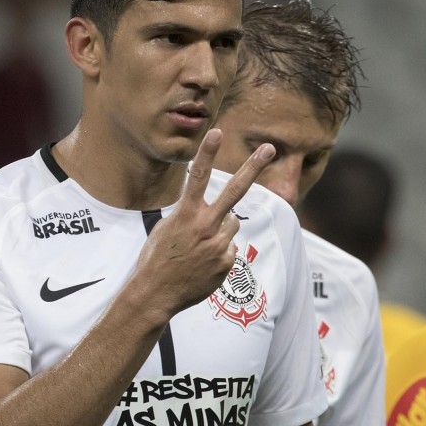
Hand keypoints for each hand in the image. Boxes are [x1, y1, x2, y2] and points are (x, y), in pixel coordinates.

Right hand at [132, 129, 274, 317]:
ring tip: (198, 248)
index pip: (198, 177)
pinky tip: (201, 264)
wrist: (156, 293)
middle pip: (235, 191)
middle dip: (253, 167)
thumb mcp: (165, 228)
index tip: (216, 132)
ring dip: (219, 230)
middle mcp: (206, 226)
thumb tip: (216, 213)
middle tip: (269, 148)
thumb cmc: (156, 258)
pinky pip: (228, 248)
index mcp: (186, 214)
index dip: (207, 153)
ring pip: (231, 224)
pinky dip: (218, 252)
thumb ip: (191, 215)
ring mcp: (219, 245)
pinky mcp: (226, 263)